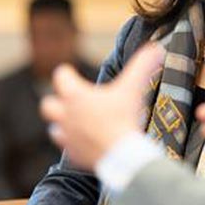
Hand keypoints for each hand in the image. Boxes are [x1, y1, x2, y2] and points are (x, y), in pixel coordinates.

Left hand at [42, 44, 164, 169]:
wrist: (122, 156)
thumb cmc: (124, 118)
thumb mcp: (134, 87)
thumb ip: (143, 65)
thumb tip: (156, 48)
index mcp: (75, 96)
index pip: (60, 76)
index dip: (66, 73)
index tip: (71, 73)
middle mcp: (66, 115)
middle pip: (48, 104)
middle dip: (58, 101)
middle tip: (72, 101)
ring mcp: (68, 137)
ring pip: (55, 128)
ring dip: (64, 124)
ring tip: (79, 123)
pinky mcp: (74, 156)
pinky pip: (68, 149)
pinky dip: (75, 144)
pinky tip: (87, 143)